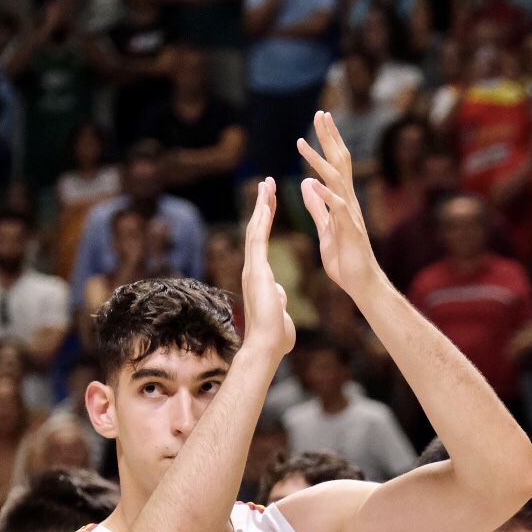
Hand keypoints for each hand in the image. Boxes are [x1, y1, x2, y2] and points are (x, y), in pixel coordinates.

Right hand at [241, 178, 296, 356]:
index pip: (261, 242)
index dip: (265, 222)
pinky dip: (262, 220)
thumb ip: (278, 300)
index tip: (269, 205)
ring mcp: (252, 269)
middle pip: (255, 230)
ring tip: (266, 185)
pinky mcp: (256, 271)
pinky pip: (258, 239)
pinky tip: (266, 203)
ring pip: (254, 230)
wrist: (267, 346)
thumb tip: (279, 295)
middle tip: (266, 184)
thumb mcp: (279, 312)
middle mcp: (252, 269)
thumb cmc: (275, 337)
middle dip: (261, 206)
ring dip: (261, 206)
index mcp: (260, 277)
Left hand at [298, 112, 384, 299]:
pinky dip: (324, 194)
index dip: (328, 141)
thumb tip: (305, 184)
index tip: (321, 119)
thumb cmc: (346, 260)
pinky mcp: (349, 230)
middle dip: (330, 137)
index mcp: (341, 201)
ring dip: (318, 160)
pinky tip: (311, 181)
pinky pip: (336, 208)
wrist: (361, 284)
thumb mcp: (325, 228)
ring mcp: (350, 215)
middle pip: (340, 163)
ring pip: (335, 180)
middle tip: (322, 113)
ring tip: (301, 142)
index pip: (335, 164)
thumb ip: (316, 206)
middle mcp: (348, 202)